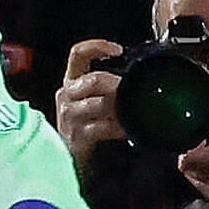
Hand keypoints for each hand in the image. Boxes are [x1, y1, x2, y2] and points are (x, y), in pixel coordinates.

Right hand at [54, 38, 126, 167]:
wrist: (74, 162)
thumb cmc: (89, 128)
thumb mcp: (95, 102)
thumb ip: (110, 88)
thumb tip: (141, 78)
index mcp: (72, 82)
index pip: (78, 53)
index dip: (97, 47)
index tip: (118, 50)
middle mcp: (67, 96)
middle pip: (94, 79)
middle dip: (119, 84)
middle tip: (136, 90)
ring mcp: (70, 116)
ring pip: (100, 102)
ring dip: (121, 106)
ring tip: (133, 111)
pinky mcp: (77, 136)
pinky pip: (104, 126)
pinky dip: (121, 127)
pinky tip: (128, 130)